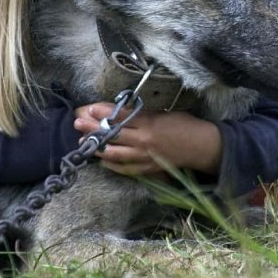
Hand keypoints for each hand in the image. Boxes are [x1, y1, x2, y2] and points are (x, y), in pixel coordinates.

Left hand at [73, 102, 222, 177]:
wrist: (199, 146)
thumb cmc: (183, 125)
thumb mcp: (163, 113)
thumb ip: (141, 114)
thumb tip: (118, 111)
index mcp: (149, 123)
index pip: (120, 116)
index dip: (103, 112)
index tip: (89, 108)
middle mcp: (144, 140)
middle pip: (112, 134)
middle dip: (92, 129)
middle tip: (78, 123)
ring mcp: (144, 157)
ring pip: (114, 154)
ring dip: (97, 148)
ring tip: (83, 143)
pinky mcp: (147, 169)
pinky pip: (124, 169)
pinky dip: (111, 165)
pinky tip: (102, 160)